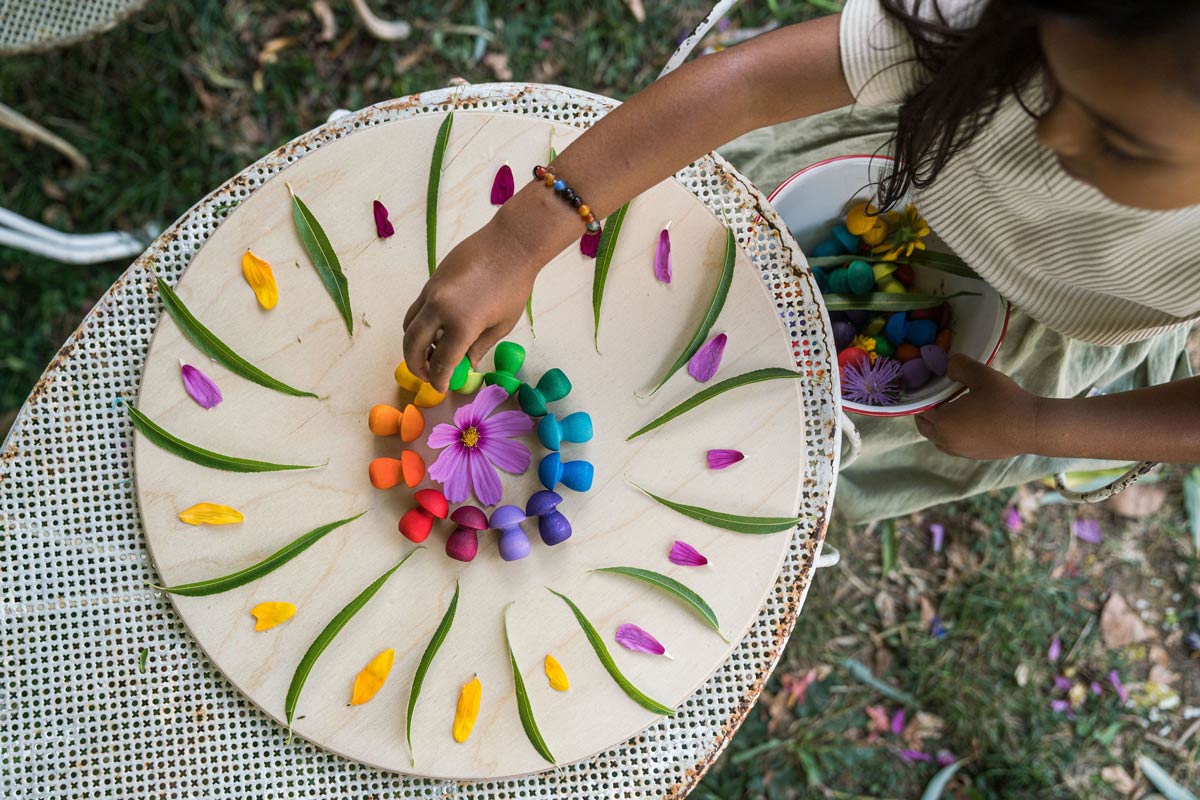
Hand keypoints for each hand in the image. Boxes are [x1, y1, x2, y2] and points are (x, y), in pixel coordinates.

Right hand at [402, 221, 533, 392]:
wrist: (510, 245)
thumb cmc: (513, 287)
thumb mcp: (501, 326)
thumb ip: (478, 348)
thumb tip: (464, 365)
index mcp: (462, 324)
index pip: (441, 362)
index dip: (438, 380)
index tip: (440, 389)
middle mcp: (439, 308)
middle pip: (412, 345)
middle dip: (416, 365)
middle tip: (426, 376)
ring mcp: (431, 292)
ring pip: (408, 325)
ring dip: (412, 344)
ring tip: (428, 354)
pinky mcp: (431, 280)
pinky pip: (417, 309)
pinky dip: (419, 324)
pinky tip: (434, 331)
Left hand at [914, 355, 1043, 458]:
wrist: (1033, 427)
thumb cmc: (1006, 400)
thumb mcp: (981, 374)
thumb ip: (958, 366)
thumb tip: (946, 367)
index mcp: (943, 422)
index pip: (921, 408)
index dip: (925, 395)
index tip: (935, 384)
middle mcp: (946, 441)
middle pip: (924, 426)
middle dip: (927, 411)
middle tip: (939, 395)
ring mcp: (960, 451)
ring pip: (936, 438)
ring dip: (937, 425)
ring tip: (951, 408)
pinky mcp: (973, 456)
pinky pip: (951, 446)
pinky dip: (950, 435)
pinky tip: (965, 422)